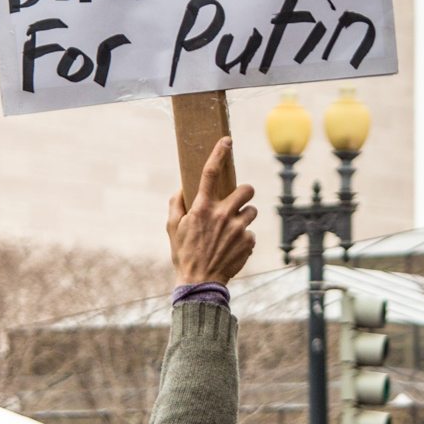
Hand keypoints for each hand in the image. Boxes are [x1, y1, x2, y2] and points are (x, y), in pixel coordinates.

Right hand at [167, 137, 256, 285]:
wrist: (200, 283)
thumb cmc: (183, 254)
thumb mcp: (171, 228)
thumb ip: (175, 204)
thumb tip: (182, 188)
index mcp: (202, 208)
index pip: (210, 173)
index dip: (219, 154)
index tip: (227, 141)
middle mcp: (222, 215)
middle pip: (246, 189)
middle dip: (244, 192)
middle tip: (237, 201)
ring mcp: (238, 229)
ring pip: (252, 211)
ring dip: (244, 217)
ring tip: (231, 230)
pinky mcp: (248, 242)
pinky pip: (251, 232)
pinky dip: (244, 238)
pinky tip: (232, 248)